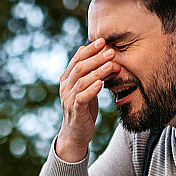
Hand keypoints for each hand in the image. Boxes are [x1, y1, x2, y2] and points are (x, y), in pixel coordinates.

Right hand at [55, 38, 118, 161]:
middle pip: (79, 68)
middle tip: (110, 51)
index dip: (89, 49)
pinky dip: (91, 90)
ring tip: (110, 65)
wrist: (75, 133)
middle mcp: (65, 87)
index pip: (77, 59)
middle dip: (95, 58)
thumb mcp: (83, 87)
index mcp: (67, 79)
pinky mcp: (75, 111)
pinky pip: (82, 98)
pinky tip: (101, 84)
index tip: (103, 41)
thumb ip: (85, 71)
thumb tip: (86, 48)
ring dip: (97, 72)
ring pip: (81, 81)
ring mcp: (68, 99)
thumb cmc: (82, 108)